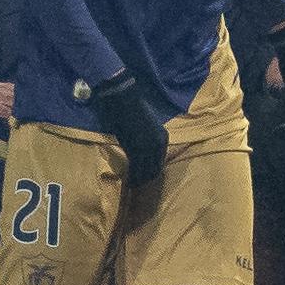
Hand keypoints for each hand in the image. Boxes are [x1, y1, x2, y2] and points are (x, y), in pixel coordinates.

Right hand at [89, 70, 167, 185]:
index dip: (152, 172)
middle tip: (139, 187)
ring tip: (133, 187)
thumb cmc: (131, 108)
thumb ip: (146, 139)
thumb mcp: (145, 126)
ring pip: (146, 171)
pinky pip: (136, 168)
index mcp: (163, 138)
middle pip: (155, 168)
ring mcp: (147, 147)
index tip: (145, 178)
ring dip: (140, 180)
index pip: (159, 161)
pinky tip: (129, 183)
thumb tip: (140, 150)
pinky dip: (133, 176)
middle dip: (147, 179)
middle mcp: (158, 144)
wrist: (122, 97)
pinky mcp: (135, 148)